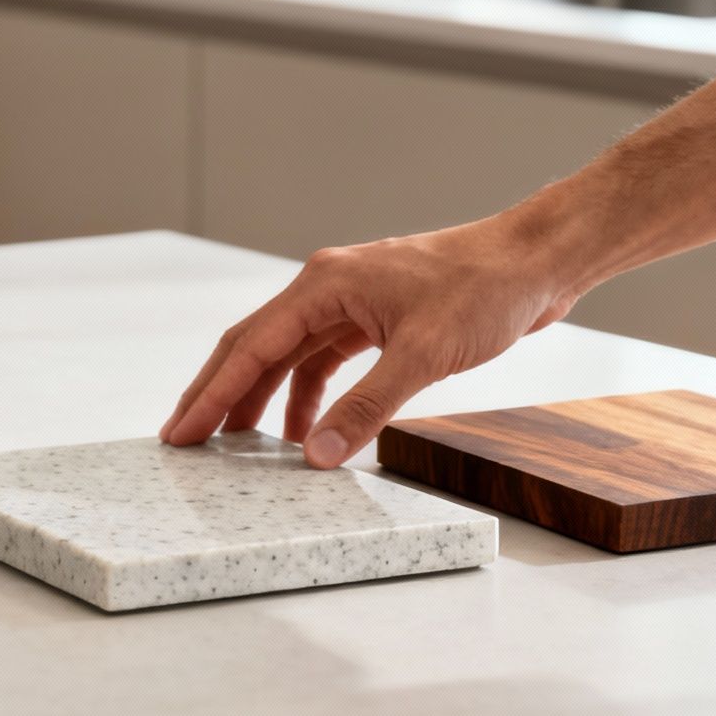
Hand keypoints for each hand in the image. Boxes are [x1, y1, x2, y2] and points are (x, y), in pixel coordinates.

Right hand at [159, 208, 581, 468]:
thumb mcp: (423, 354)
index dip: (211, 394)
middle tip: (188, 442)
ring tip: (240, 446)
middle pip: (256, 347)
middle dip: (220, 396)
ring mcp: (352, 301)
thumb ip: (366, 406)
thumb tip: (318, 453)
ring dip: (265, 399)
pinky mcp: (377, 316)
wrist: (534, 262)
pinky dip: (311, 393)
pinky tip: (309, 428)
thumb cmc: (484, 289)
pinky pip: (325, 357)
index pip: (251, 346)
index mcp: (325, 285)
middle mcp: (328, 287)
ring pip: (289, 355)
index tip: (181, 432)